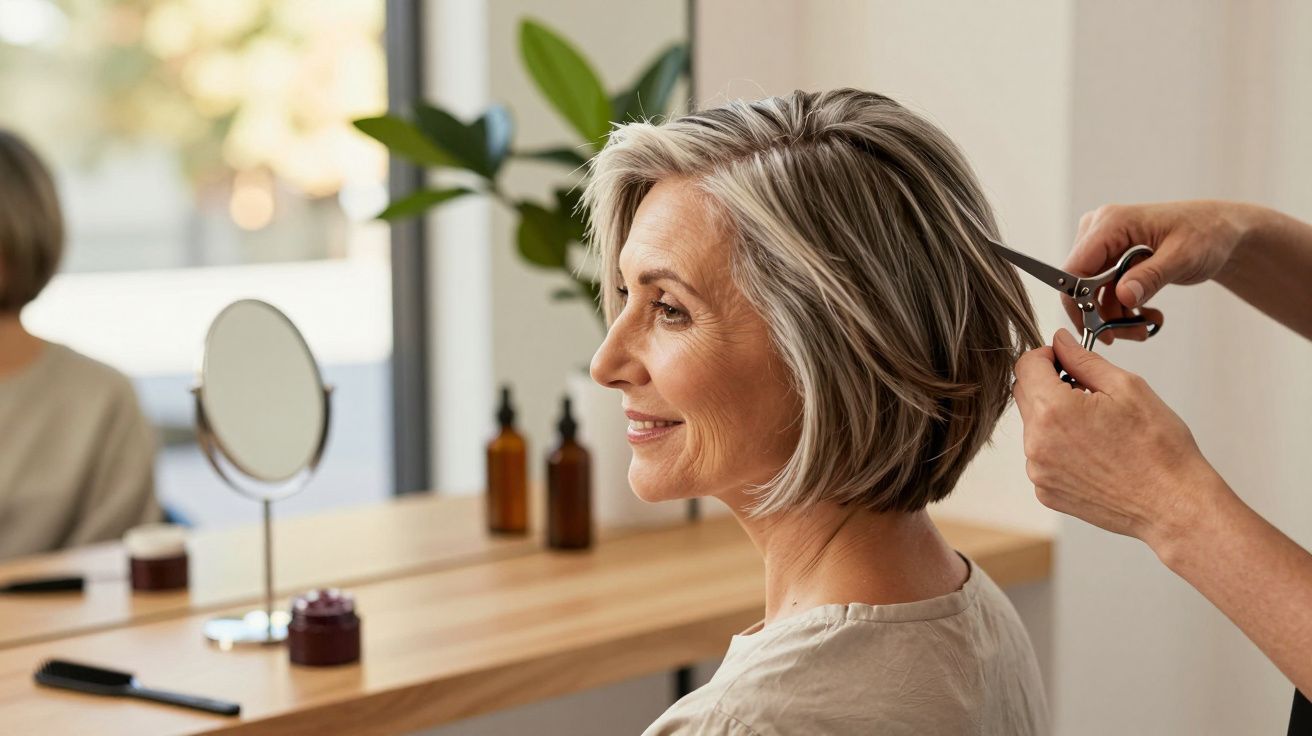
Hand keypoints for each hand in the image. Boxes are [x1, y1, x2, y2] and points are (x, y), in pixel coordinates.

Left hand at [1013, 328, 1224, 549]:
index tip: (1065, 360)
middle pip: (1026, 395)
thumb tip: (1060, 341)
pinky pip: (1042, 457)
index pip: (1026, 366)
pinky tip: (1095, 453)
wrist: (1174, 505)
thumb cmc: (1159, 449)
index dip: (1046, 356)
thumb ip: (1083, 359)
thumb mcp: (1126, 387)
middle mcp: (1036, 443)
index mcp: (1053, 411)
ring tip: (1098, 429)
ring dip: (1056, 418)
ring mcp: (1038, 471)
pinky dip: (1060, 448)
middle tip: (1090, 393)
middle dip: (1050, 385)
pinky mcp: (1046, 492)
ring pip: (1034, 427)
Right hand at [1065, 200, 1256, 343]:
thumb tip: (1123, 296)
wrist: (1219, 231)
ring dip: (1115, 317)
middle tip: (1133, 334)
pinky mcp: (1110, 259)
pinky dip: (1122, 309)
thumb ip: (1152, 276)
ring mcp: (1103, 246)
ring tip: (1145, 327)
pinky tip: (1145, 314)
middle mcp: (1098, 231)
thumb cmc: (1206, 233)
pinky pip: (1104, 293)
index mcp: (1111, 223)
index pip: (1075, 269)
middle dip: (1102, 315)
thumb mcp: (1183, 256)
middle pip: (1081, 285)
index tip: (1100, 330)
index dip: (1079, 302)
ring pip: (1092, 294)